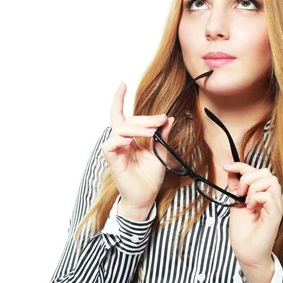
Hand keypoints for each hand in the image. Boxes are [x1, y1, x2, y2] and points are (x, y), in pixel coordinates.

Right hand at [100, 82, 174, 220]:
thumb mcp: (160, 152)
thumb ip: (162, 136)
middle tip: (162, 119)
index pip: (123, 116)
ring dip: (138, 127)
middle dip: (145, 118)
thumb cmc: (149, 177)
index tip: (122, 84)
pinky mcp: (112, 159)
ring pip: (120, 128)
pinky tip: (134, 141)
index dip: (119, 99)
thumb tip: (170, 118)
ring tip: (152, 131)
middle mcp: (120, 141)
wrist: (145, 198)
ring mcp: (115, 149)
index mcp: (130, 138)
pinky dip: (123, 138)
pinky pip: (112, 143)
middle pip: (127, 120)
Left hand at [223, 163, 282, 267]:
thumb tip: (230, 170)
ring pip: (270, 180)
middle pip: (266, 172)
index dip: (241, 166)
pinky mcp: (276, 214)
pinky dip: (256, 198)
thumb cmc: (243, 231)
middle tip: (239, 193)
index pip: (257, 171)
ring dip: (252, 188)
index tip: (225, 167)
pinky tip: (250, 208)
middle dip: (247, 177)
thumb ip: (235, 187)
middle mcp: (273, 197)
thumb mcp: (235, 203)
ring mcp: (276, 205)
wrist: (246, 252)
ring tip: (245, 202)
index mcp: (264, 194)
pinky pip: (269, 195)